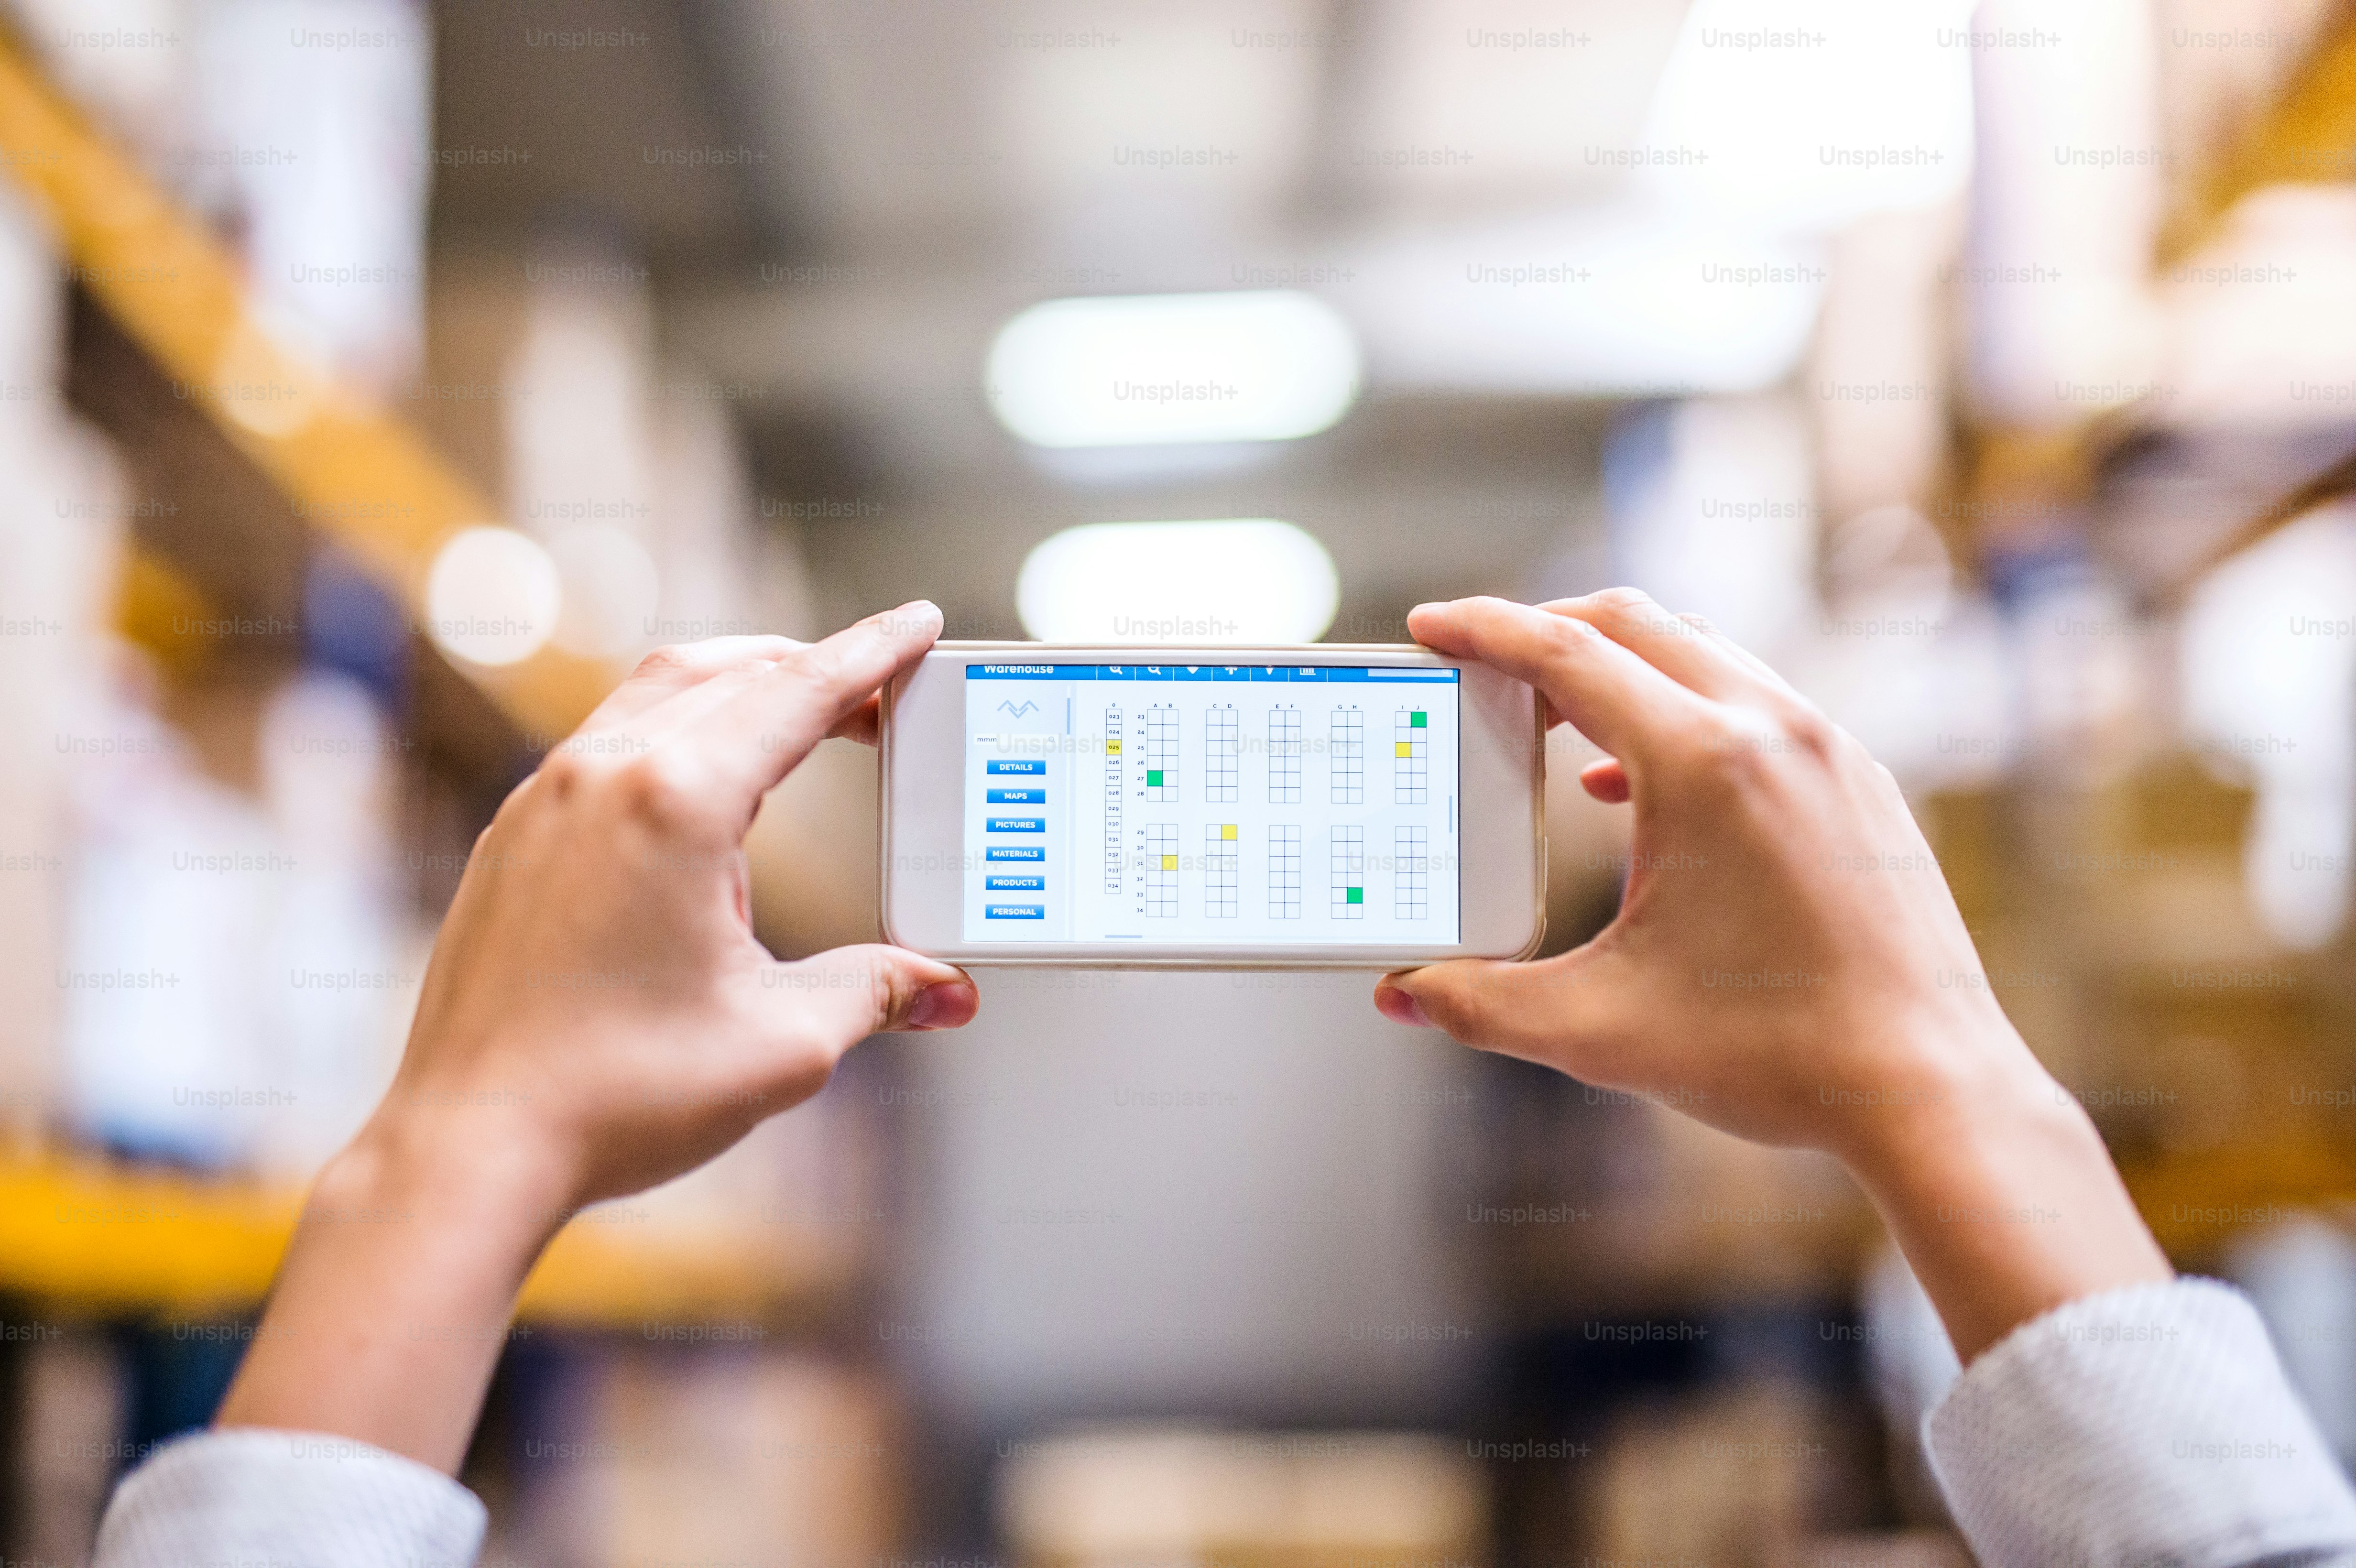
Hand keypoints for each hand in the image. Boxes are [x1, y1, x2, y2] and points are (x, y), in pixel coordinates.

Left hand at [377, 609, 975, 1209]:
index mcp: (676, 801)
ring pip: (658, 693)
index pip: (799, 693)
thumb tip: (946, 990)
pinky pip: (607, 743)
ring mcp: (543, 801)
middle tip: (883, 691)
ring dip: (741, 689)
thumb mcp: (782, 1043)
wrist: (469, 1148)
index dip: (872, 654)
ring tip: (802, 722)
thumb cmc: (615, 1097)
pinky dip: (676, 732)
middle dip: (815, 668)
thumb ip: (875, 992)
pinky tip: (705, 791)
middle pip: (731, 673)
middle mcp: (601, 776)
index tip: (916, 622)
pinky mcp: (511, 838)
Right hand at [1378, 592, 2166, 1358]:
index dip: (1484, 631)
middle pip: (1634, 624)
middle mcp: (1774, 730)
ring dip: (1617, 670)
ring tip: (1551, 723)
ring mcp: (1829, 750)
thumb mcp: (1601, 1027)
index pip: (1567, 655)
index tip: (1433, 625)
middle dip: (1544, 631)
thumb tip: (1402, 998)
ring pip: (1702, 656)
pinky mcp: (1860, 783)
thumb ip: (1485, 1005)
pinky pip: (1754, 707)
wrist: (1929, 1089)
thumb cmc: (1776, 1055)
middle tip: (1481, 667)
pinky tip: (1634, 790)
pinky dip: (1680, 713)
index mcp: (1704, 764)